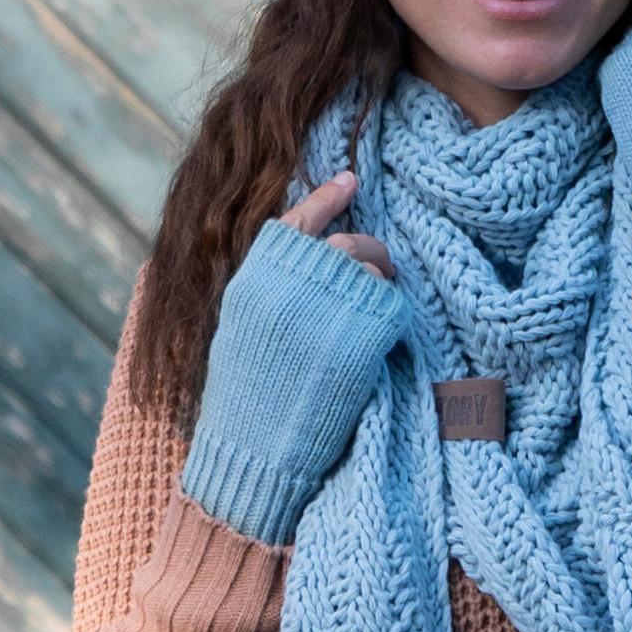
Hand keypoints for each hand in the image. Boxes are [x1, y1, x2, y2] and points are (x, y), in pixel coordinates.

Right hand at [175, 175, 410, 543]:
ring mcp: (330, 311)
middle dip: (364, 254)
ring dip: (378, 285)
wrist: (253, 452)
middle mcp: (293, 285)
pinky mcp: (362, 340)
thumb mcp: (242, 328)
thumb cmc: (242, 401)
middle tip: (374, 270)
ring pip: (371, 272)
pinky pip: (390, 309)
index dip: (325, 196)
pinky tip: (377, 338)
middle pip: (345, 245)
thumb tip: (308, 261)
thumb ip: (271, 289)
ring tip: (368, 314)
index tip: (350, 179)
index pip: (296, 220)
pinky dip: (389, 317)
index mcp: (256, 279)